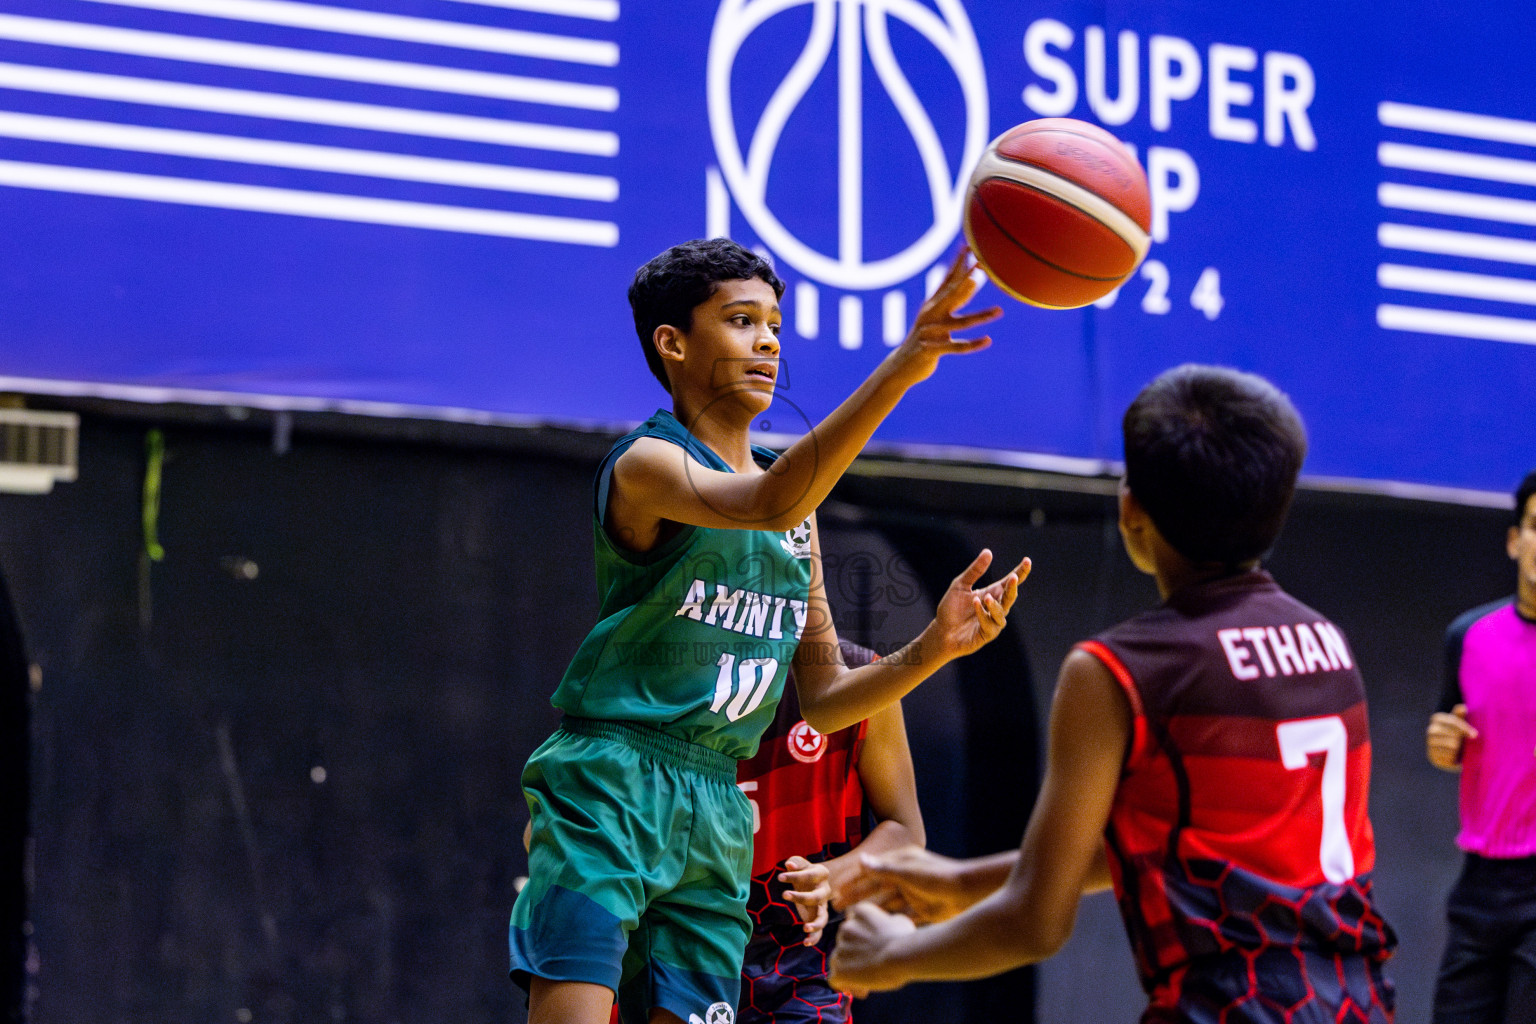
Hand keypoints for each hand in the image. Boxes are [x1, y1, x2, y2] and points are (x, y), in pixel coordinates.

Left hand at [780, 856, 831, 946]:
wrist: (813, 881)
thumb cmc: (803, 870)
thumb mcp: (799, 863)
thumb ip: (795, 862)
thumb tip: (789, 865)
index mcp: (822, 874)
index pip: (810, 875)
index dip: (794, 876)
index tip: (780, 877)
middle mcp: (825, 891)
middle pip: (816, 897)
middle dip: (801, 897)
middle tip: (784, 894)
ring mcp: (823, 906)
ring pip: (823, 918)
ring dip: (816, 924)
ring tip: (805, 928)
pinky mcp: (818, 918)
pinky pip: (820, 931)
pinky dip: (815, 938)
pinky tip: (805, 943)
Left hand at [828, 902, 917, 996]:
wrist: (900, 956)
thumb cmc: (904, 938)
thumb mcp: (899, 921)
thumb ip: (886, 921)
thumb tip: (887, 926)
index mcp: (859, 912)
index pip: (856, 921)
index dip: (864, 935)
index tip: (875, 946)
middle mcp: (846, 928)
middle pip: (845, 941)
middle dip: (855, 952)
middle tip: (873, 964)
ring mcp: (840, 949)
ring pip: (839, 960)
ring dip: (850, 968)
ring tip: (869, 978)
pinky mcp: (839, 971)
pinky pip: (836, 979)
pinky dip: (847, 984)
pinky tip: (863, 989)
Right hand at [836, 847, 970, 924]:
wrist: (968, 892)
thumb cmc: (938, 877)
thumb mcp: (907, 872)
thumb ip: (884, 869)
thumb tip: (861, 861)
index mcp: (901, 863)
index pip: (872, 871)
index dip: (854, 880)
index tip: (837, 889)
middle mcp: (906, 878)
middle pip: (877, 889)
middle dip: (858, 897)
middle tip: (838, 907)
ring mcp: (915, 894)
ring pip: (888, 904)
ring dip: (871, 910)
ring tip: (854, 919)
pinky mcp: (923, 910)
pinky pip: (902, 916)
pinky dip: (890, 920)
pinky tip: (876, 928)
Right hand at [882, 247, 1001, 386]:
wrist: (900, 366)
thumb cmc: (924, 341)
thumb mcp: (937, 319)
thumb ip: (952, 302)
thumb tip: (971, 282)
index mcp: (932, 306)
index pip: (946, 280)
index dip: (957, 264)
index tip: (968, 246)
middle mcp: (930, 315)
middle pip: (952, 293)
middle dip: (968, 278)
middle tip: (982, 264)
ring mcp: (931, 331)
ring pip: (961, 322)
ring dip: (981, 316)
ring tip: (1000, 311)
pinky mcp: (932, 349)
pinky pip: (956, 347)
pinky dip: (972, 344)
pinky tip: (988, 340)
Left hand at [927, 549, 1030, 662]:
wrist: (941, 631)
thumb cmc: (951, 608)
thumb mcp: (960, 585)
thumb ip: (975, 571)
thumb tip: (988, 551)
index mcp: (992, 593)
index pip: (1009, 582)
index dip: (1020, 572)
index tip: (1027, 561)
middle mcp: (995, 607)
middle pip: (1010, 597)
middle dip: (1013, 588)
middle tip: (1013, 577)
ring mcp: (993, 622)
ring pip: (1001, 613)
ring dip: (994, 604)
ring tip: (986, 597)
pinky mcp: (987, 634)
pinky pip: (989, 624)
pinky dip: (982, 614)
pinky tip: (975, 604)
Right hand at [1426, 704, 1476, 770]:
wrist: (1457, 756)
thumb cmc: (1461, 737)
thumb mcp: (1461, 726)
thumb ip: (1460, 717)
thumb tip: (1462, 707)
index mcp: (1438, 719)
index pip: (1450, 720)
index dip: (1463, 727)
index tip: (1475, 735)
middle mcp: (1431, 730)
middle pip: (1449, 732)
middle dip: (1460, 737)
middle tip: (1469, 742)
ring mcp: (1430, 744)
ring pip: (1448, 744)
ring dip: (1458, 748)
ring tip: (1460, 749)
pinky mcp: (1432, 757)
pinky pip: (1446, 756)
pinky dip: (1454, 757)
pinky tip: (1455, 757)